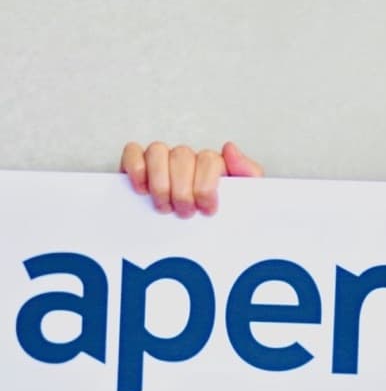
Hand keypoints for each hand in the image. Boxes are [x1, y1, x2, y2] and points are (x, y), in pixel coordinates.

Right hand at [119, 141, 263, 217]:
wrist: (201, 242)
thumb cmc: (219, 219)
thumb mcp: (244, 200)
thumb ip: (248, 173)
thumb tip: (229, 149)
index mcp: (213, 166)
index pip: (208, 159)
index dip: (206, 186)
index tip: (206, 209)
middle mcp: (188, 160)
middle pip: (182, 156)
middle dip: (183, 190)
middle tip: (185, 213)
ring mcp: (163, 160)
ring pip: (157, 151)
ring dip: (160, 183)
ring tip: (165, 206)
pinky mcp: (138, 164)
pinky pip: (133, 152)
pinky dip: (136, 169)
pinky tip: (143, 190)